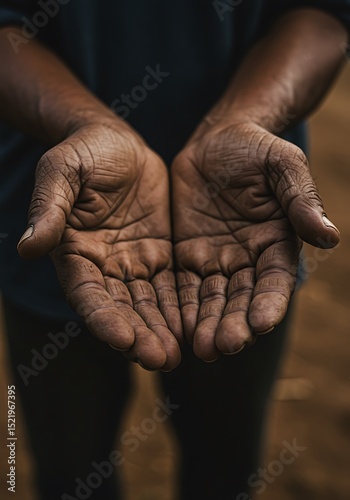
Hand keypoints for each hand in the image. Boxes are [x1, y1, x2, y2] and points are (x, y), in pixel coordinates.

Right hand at [18, 121, 181, 369]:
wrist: (117, 141)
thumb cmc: (84, 152)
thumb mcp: (63, 172)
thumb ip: (50, 208)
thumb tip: (29, 246)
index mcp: (75, 252)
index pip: (88, 293)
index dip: (103, 318)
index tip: (122, 339)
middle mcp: (103, 266)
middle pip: (121, 308)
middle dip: (139, 335)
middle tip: (160, 359)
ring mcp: (133, 263)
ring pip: (148, 304)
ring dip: (161, 331)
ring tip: (177, 356)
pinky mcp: (159, 255)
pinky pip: (170, 287)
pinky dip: (179, 308)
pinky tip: (194, 327)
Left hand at [172, 121, 339, 360]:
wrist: (216, 141)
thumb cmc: (255, 149)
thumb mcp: (282, 165)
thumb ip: (300, 199)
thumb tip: (329, 236)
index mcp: (276, 242)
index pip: (275, 280)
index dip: (269, 302)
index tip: (261, 324)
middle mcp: (248, 259)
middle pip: (242, 298)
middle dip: (234, 323)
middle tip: (224, 347)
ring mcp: (216, 260)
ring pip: (212, 299)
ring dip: (207, 324)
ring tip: (201, 349)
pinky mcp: (188, 256)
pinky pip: (184, 286)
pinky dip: (182, 308)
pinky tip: (176, 328)